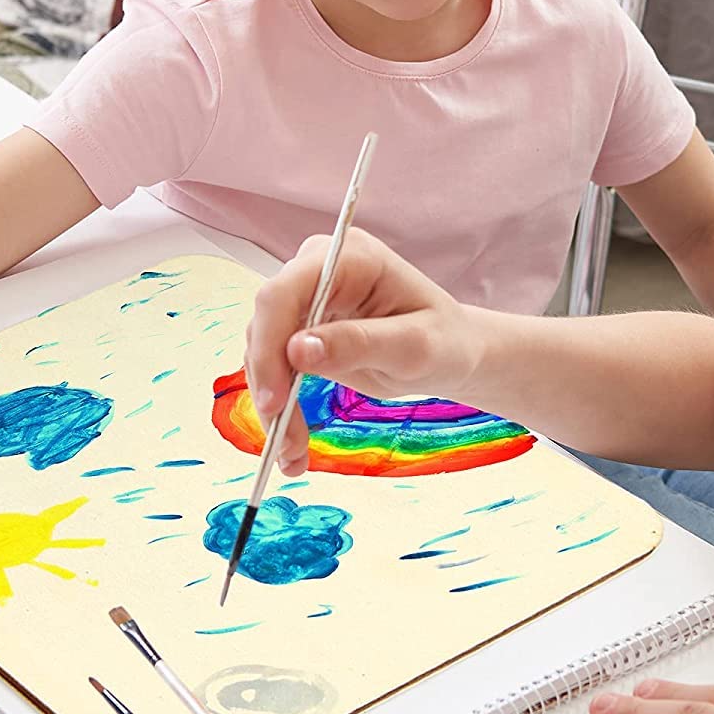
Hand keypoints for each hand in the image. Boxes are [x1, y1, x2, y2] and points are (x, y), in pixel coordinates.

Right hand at [245, 228, 483, 474]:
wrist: (450, 353)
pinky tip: (291, 446)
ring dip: (273, 406)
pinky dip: (280, 408)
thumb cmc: (444, 341)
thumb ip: (358, 343)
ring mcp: (306, 299)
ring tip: (293, 456)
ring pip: (264, 352)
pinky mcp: (300, 329)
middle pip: (266, 324)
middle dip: (270, 386)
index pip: (284, 293)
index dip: (270, 345)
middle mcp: (316, 270)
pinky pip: (274, 367)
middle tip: (285, 443)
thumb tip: (297, 350)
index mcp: (348, 257)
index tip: (276, 400)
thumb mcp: (412, 347)